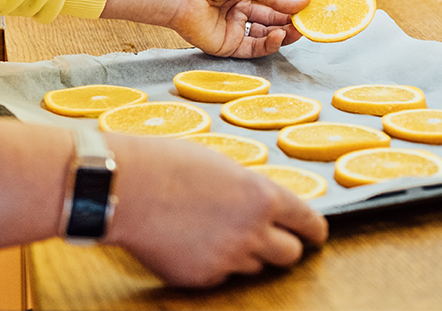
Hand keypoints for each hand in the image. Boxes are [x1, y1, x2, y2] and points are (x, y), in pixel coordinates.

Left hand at [101, 0, 309, 57]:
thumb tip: (306, 2)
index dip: (296, 0)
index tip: (316, 5)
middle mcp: (242, 5)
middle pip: (275, 16)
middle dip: (294, 19)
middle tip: (313, 22)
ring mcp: (235, 26)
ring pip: (267, 34)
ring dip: (285, 32)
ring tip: (298, 30)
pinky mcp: (226, 45)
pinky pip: (253, 48)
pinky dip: (269, 44)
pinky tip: (278, 35)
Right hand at [105, 134, 328, 286]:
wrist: (126, 187)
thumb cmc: (169, 164)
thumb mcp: (224, 165)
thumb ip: (250, 189)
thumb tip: (262, 205)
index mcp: (263, 197)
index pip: (308, 223)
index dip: (314, 231)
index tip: (315, 235)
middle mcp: (252, 232)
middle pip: (290, 255)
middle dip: (285, 247)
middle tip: (273, 239)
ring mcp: (228, 258)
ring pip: (255, 267)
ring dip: (247, 254)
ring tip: (218, 232)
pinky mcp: (202, 277)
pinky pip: (221, 275)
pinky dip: (214, 263)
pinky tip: (193, 242)